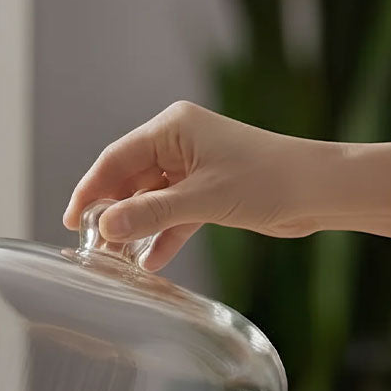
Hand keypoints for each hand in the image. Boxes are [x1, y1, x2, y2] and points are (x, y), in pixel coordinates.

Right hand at [63, 102, 336, 270]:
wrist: (318, 191)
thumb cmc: (266, 180)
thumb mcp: (202, 199)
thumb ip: (150, 213)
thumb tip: (106, 227)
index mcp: (173, 127)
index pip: (116, 158)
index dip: (91, 190)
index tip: (73, 222)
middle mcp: (179, 143)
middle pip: (130, 180)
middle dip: (112, 213)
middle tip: (94, 248)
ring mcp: (194, 169)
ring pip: (150, 200)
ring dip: (136, 229)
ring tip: (117, 262)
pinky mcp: (209, 193)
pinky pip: (173, 215)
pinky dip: (162, 236)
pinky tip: (150, 263)